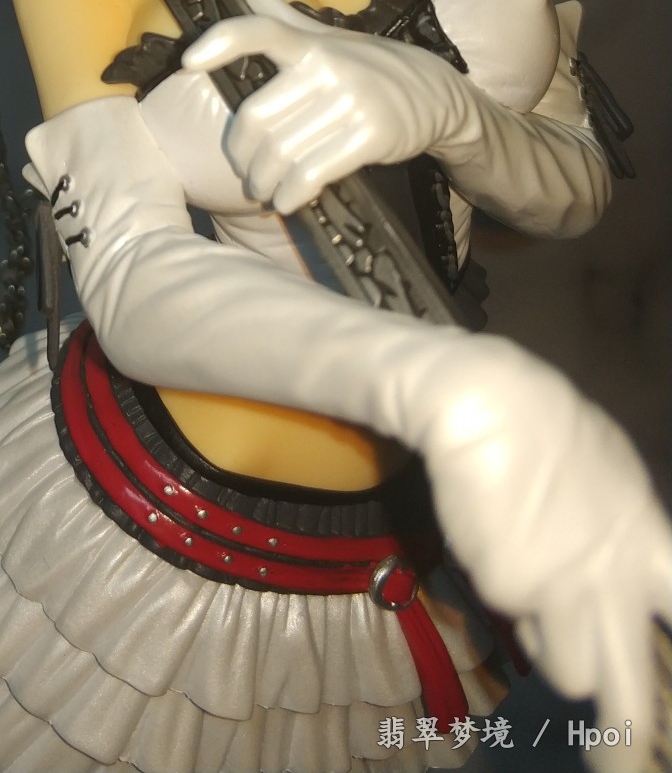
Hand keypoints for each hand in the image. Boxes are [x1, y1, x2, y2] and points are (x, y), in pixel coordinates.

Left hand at [182, 0, 473, 211]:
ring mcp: (350, 102)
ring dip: (264, 181)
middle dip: (242, 154)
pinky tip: (288, 200)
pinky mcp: (370, 135)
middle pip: (257, 117)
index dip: (222, 41)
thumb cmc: (371, 67)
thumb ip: (283, 19)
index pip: (261, 31)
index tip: (188, 63)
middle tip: (244, 172)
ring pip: (281, 151)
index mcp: (312, 44)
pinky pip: (313, 171)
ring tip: (263, 191)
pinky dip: (293, 193)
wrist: (439, 97)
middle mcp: (328, 68)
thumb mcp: (330, 39)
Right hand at [417, 337, 671, 772]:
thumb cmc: (547, 431)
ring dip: (555, 644)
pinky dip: (508, 594)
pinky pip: (514, 622)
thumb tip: (627, 583)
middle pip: (632, 686)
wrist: (485, 400)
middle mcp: (612, 576)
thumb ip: (625, 541)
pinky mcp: (508, 587)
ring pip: (566, 669)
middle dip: (628, 745)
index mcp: (647, 543)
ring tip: (538, 581)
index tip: (671, 721)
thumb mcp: (612, 481)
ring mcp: (560, 586)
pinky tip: (499, 540)